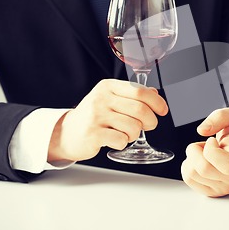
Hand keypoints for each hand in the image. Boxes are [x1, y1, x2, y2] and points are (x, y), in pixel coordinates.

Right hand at [48, 79, 167, 161]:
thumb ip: (132, 95)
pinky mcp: (93, 133)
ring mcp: (96, 116)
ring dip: (135, 134)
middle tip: (149, 126)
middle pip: (140, 110)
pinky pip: (122, 140)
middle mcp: (101, 98)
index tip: (163, 110)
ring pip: (134, 127)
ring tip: (126, 133)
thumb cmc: (93, 116)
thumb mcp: (111, 99)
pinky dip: (123, 143)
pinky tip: (114, 140)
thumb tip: (155, 93)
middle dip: (151, 121)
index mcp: (108, 87)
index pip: (141, 91)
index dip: (157, 102)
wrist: (65, 133)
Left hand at [181, 108, 228, 196]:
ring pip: (193, 174)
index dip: (210, 147)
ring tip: (202, 153)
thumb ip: (220, 117)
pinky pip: (189, 180)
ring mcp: (226, 187)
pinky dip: (188, 166)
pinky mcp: (214, 192)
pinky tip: (199, 161)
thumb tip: (202, 130)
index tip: (213, 140)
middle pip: (203, 168)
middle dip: (196, 150)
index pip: (218, 160)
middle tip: (203, 145)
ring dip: (191, 158)